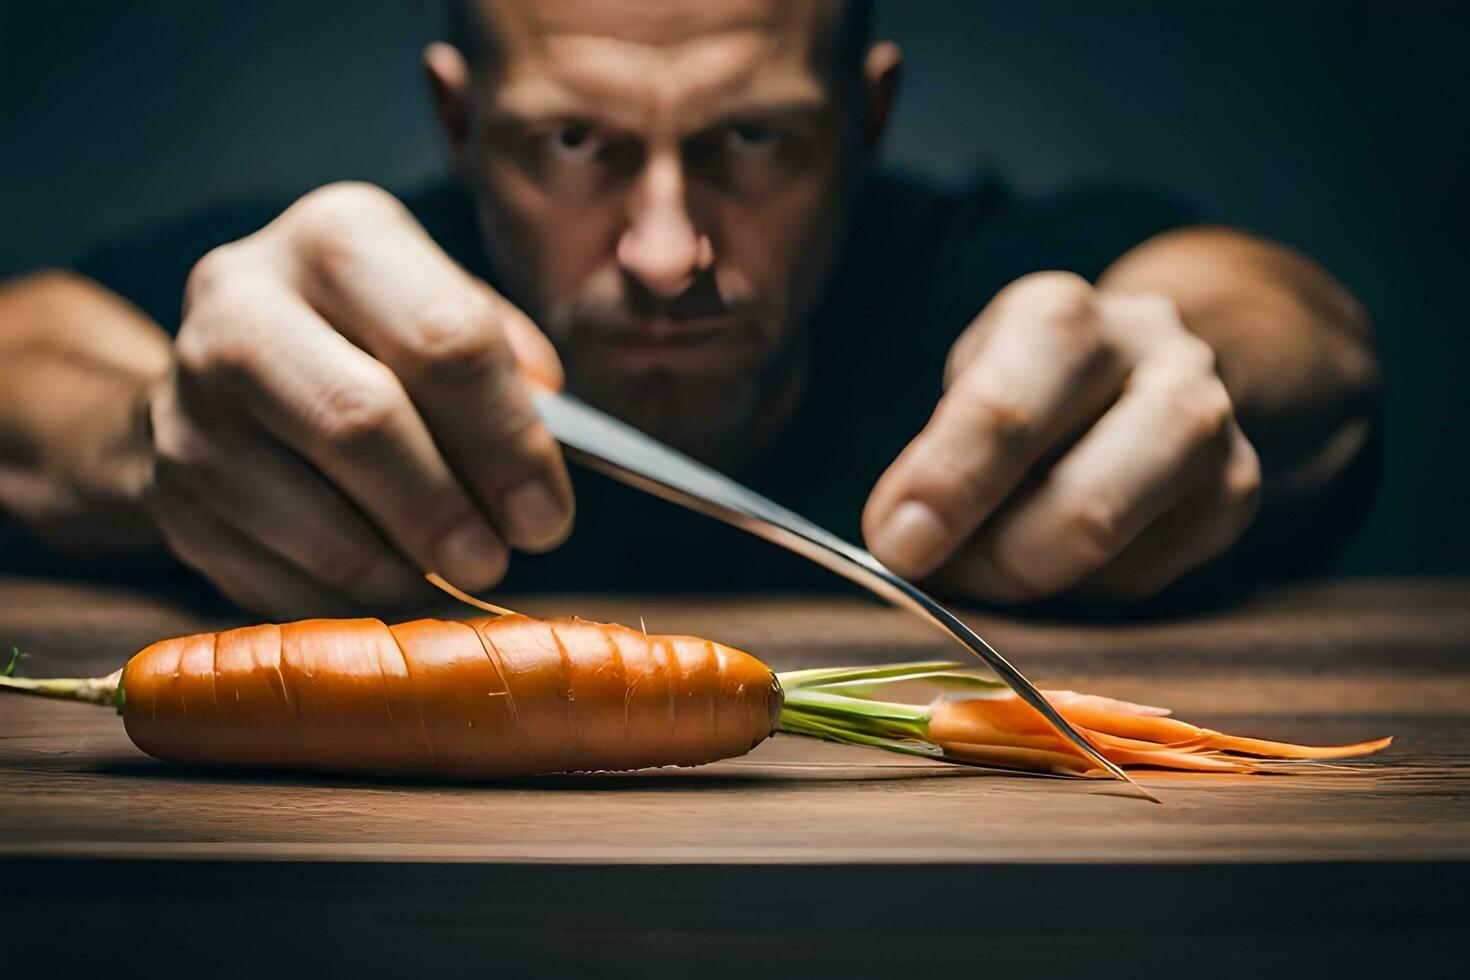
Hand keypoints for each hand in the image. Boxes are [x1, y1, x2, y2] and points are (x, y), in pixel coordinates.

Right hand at [147, 182, 573, 616]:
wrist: (225, 371)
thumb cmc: (374, 343)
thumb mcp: (442, 308)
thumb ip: (506, 362)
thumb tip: (549, 436)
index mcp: (339, 238)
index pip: (447, 339)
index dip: (511, 443)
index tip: (546, 515)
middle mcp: (243, 302)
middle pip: (363, 421)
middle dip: (449, 512)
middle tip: (497, 560)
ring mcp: (189, 400)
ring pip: (315, 517)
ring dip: (402, 571)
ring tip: (449, 580)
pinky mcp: (169, 491)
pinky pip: (273, 576)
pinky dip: (348, 603)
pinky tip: (386, 589)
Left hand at [863, 271, 1260, 602]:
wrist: (1147, 359)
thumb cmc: (1027, 379)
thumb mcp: (969, 381)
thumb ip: (938, 453)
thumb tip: (903, 542)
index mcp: (1064, 319)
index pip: (1004, 413)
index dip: (946, 491)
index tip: (895, 548)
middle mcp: (1160, 363)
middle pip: (1080, 503)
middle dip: (991, 563)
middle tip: (931, 579)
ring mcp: (1213, 432)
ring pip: (1115, 550)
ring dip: (1030, 582)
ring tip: (981, 573)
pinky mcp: (1236, 493)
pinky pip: (1140, 579)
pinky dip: (1076, 587)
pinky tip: (1051, 558)